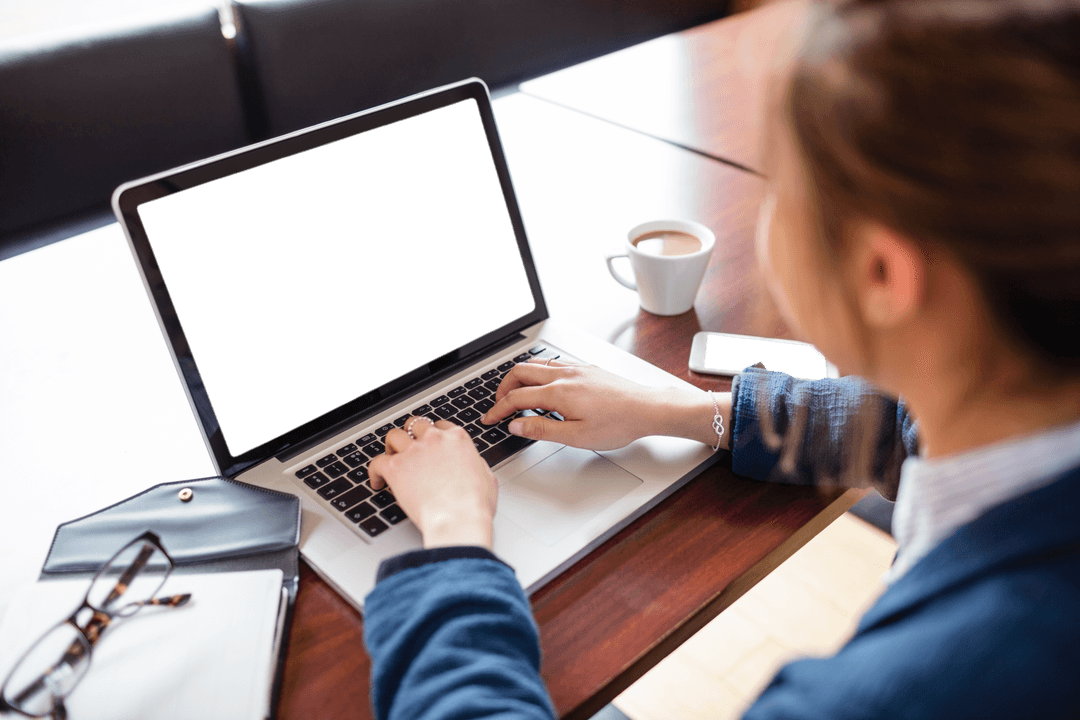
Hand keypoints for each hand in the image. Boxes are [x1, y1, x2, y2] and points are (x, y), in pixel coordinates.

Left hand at [369, 417, 496, 549]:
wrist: (457, 518)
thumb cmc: (473, 504)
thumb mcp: (487, 477)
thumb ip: (476, 464)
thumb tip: (473, 464)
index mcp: (456, 439)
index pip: (439, 425)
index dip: (432, 434)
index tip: (429, 443)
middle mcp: (434, 439)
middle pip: (415, 424)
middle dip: (411, 434)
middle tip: (409, 446)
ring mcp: (413, 452)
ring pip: (393, 436)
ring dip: (391, 446)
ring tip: (391, 458)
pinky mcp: (396, 468)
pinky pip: (376, 462)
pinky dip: (374, 471)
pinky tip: (378, 481)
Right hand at [482, 358, 732, 450]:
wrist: (648, 408)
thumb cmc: (618, 424)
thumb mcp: (576, 437)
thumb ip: (542, 429)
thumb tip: (516, 425)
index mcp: (558, 392)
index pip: (516, 397)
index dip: (498, 409)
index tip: (489, 419)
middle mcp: (564, 374)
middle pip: (520, 372)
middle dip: (503, 387)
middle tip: (498, 404)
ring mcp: (576, 368)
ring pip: (536, 364)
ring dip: (520, 377)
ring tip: (516, 395)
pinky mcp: (587, 368)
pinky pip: (553, 363)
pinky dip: (538, 373)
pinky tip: (545, 387)